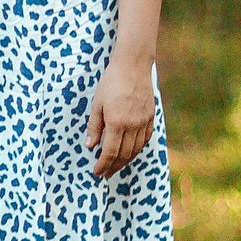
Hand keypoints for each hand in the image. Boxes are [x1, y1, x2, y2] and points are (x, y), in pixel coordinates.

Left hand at [84, 55, 153, 176]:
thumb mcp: (97, 103)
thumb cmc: (111, 82)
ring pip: (136, 149)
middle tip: (106, 174)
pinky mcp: (151, 117)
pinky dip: (137, 149)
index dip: (103, 165)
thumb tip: (90, 146)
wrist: (133, 66)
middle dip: (114, 167)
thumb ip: (94, 126)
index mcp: (117, 123)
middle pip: (124, 154)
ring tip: (116, 167)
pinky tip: (131, 153)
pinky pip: (145, 139)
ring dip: (126, 161)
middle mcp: (133, 125)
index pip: (110, 152)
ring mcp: (144, 121)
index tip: (97, 172)